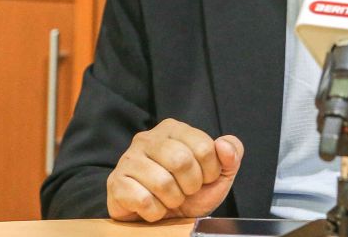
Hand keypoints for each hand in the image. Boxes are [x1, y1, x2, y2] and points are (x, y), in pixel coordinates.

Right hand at [106, 119, 243, 221]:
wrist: (161, 218)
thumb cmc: (188, 190)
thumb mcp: (218, 174)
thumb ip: (231, 154)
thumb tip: (224, 146)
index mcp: (174, 129)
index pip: (204, 147)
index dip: (210, 171)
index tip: (204, 178)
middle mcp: (148, 138)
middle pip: (181, 161)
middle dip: (191, 185)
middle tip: (186, 191)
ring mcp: (128, 159)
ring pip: (162, 182)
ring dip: (173, 200)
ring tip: (170, 199)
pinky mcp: (116, 182)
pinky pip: (144, 200)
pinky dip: (156, 212)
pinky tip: (154, 207)